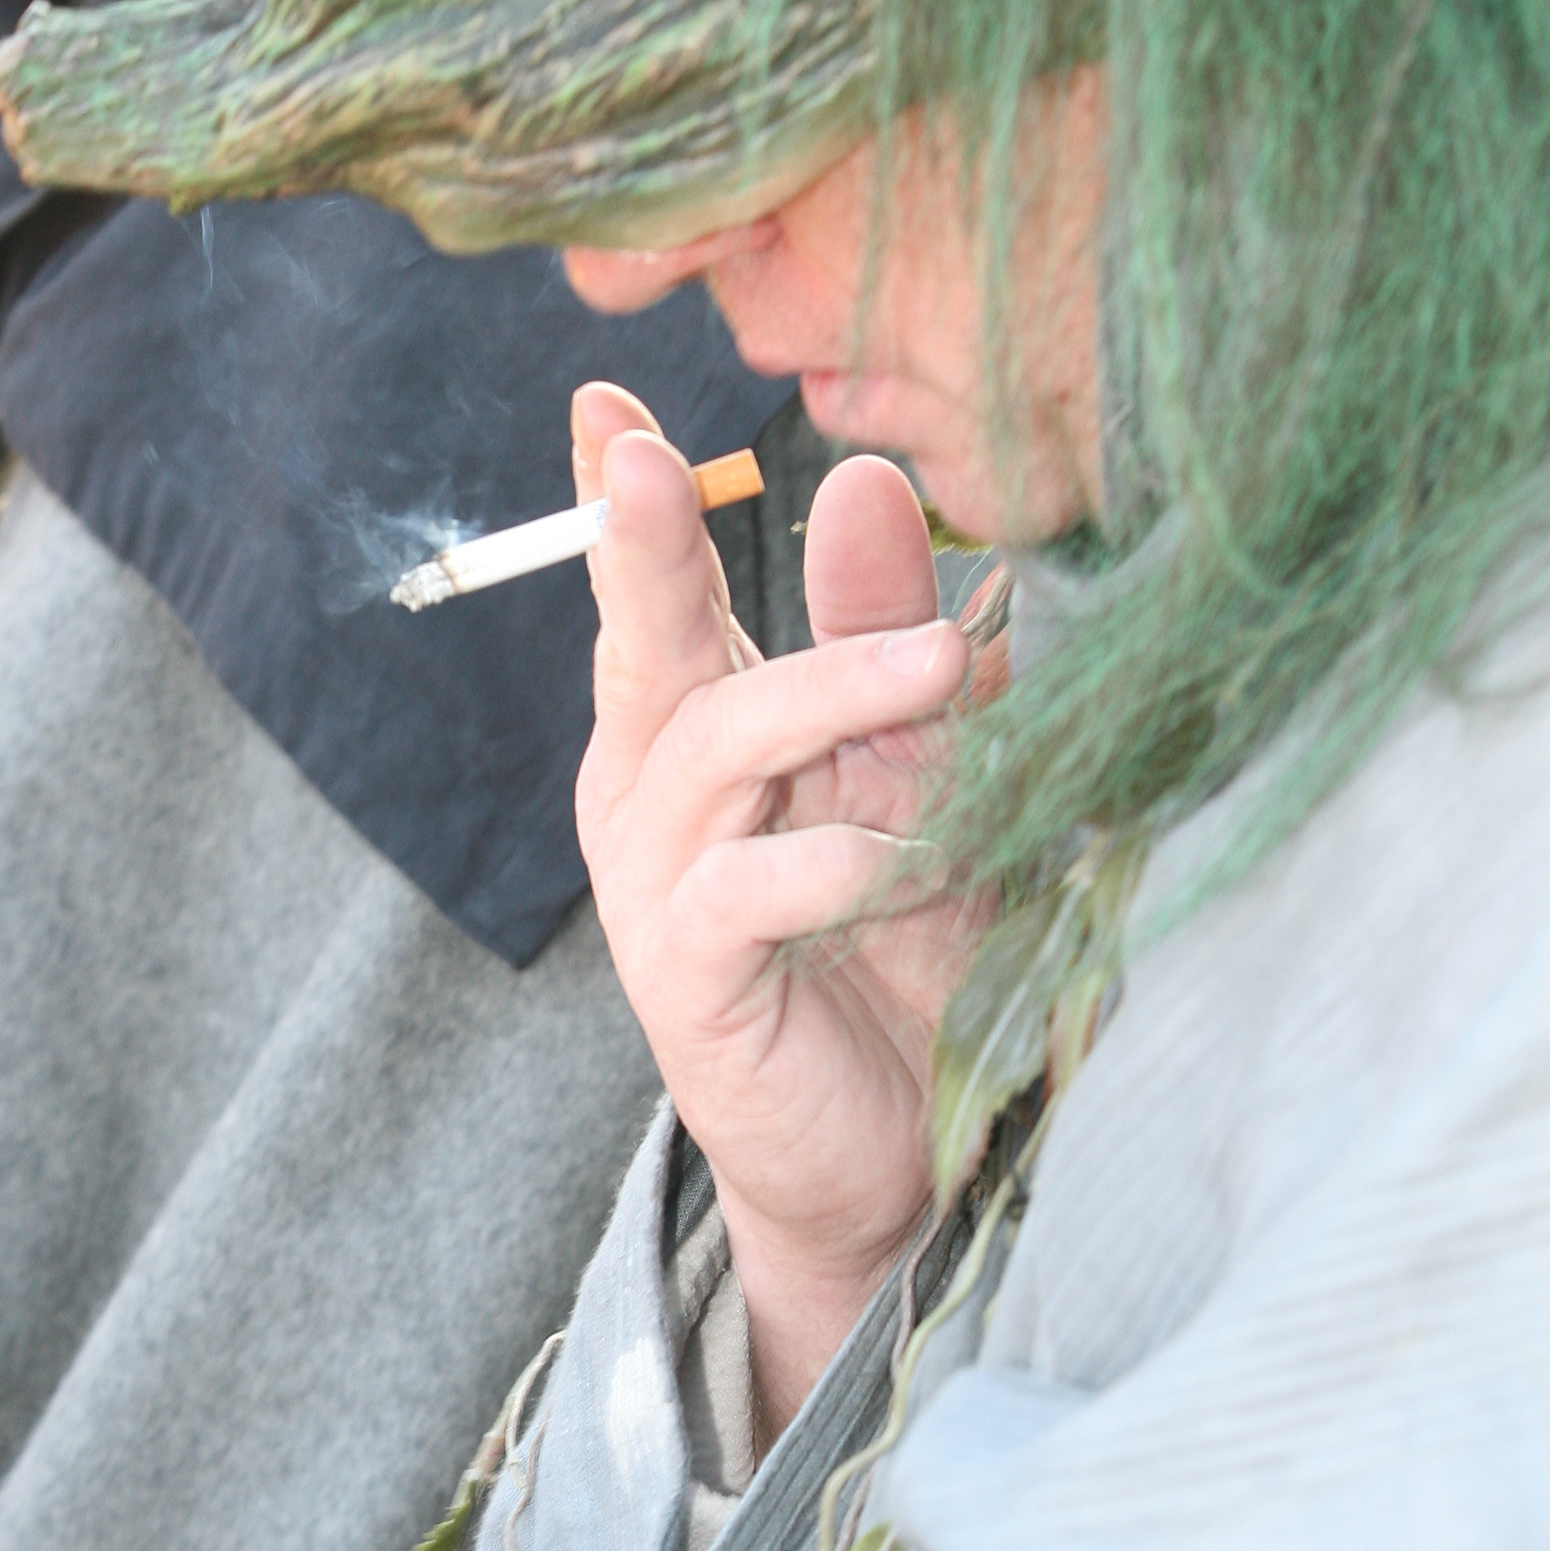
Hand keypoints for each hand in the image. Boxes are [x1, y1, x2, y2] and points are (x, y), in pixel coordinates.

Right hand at [572, 384, 987, 1433]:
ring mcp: (660, 884)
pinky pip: (754, 887)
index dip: (626, 498)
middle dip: (645, 547)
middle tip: (662, 462)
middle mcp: (654, 792)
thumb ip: (888, 638)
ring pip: (715, 745)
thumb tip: (870, 475)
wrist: (895, 1149)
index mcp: (697, 727)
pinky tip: (921, 854)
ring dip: (831, 693)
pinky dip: (845, 858)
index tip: (604, 400)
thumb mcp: (918, 768)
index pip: (655, 592)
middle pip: (642, 643)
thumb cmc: (905, 947)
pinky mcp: (688, 975)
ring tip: (945, 667)